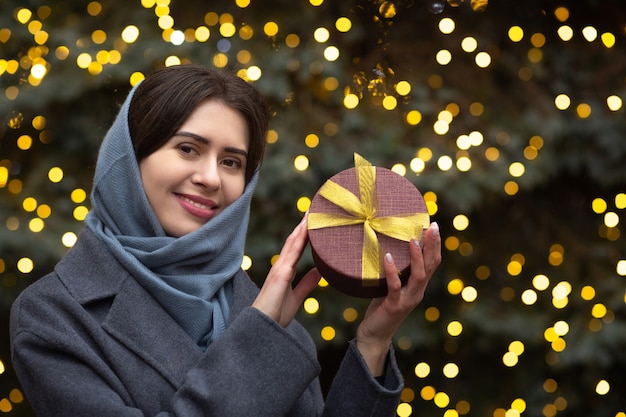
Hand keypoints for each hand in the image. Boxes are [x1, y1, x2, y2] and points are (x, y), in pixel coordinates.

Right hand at [252, 215, 320, 326]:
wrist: (263, 328)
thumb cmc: (276, 314)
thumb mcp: (297, 297)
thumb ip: (307, 283)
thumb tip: (320, 271)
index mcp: (285, 270)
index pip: (297, 246)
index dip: (305, 232)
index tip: (314, 219)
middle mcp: (281, 266)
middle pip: (294, 239)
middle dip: (304, 224)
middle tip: (315, 208)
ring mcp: (280, 268)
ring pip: (293, 242)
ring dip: (302, 227)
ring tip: (312, 213)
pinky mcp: (280, 275)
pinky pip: (292, 253)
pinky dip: (299, 240)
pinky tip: (306, 230)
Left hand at [356, 222, 441, 375]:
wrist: (374, 335)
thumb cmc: (381, 308)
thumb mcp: (391, 286)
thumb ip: (396, 271)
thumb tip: (388, 246)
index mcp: (419, 286)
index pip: (433, 263)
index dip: (435, 245)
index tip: (434, 226)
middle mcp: (417, 292)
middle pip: (431, 266)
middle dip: (432, 245)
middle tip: (432, 226)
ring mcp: (407, 300)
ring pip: (419, 276)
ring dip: (416, 257)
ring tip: (412, 239)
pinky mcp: (394, 306)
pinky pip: (395, 287)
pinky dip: (392, 271)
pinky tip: (387, 257)